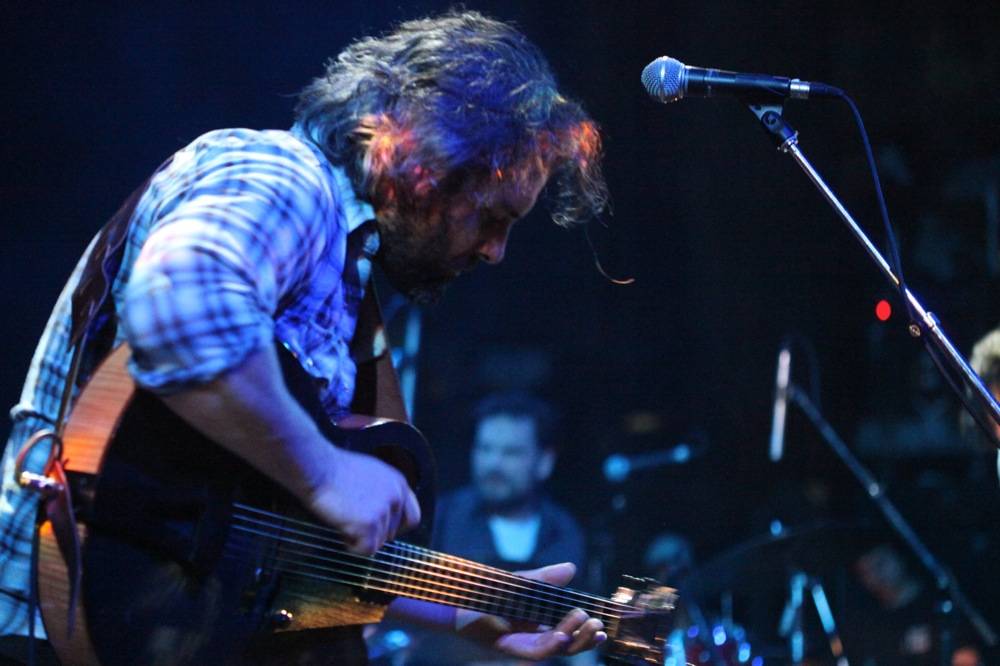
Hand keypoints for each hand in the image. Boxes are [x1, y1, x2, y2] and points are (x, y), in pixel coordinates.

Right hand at [305, 447, 420, 554]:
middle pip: (393, 532)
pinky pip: (366, 549)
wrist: (317, 468)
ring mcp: (384, 511)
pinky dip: (352, 546)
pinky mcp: (369, 524)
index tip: (381, 529)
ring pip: (378, 542)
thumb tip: (382, 510)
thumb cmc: (335, 469)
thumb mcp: (370, 472)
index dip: (395, 526)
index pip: (412, 516)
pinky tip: (342, 530)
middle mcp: (396, 497)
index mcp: (398, 483)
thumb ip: (383, 491)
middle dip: (373, 532)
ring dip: (360, 537)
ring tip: (344, 520)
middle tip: (353, 522)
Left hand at [456, 562, 606, 659]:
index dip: (588, 630)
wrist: (457, 600)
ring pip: (555, 650)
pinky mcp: (510, 648)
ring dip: (573, 641)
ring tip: (587, 625)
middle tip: (599, 627)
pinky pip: (535, 651)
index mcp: (540, 623)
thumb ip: (546, 579)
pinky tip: (561, 635)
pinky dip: (551, 644)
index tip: (604, 622)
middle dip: (586, 639)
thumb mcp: (521, 583)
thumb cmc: (488, 593)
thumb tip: (571, 568)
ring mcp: (523, 645)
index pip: (570, 630)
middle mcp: (533, 637)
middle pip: (567, 645)